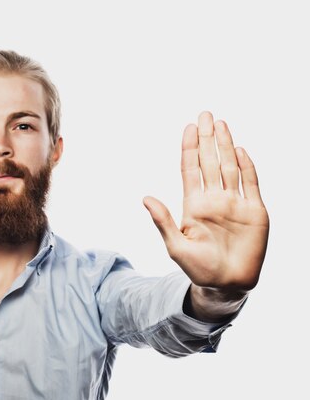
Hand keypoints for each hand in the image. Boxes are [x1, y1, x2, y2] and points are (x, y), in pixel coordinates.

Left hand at [143, 112, 268, 293]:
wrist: (225, 285)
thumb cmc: (198, 268)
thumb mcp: (175, 245)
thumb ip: (163, 221)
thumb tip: (145, 198)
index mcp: (194, 205)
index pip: (191, 170)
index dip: (190, 149)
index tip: (188, 128)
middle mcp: (214, 199)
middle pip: (210, 162)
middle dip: (207, 138)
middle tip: (205, 114)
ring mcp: (235, 204)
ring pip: (229, 167)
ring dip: (225, 146)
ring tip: (220, 124)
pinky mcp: (254, 212)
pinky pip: (251, 184)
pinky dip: (246, 167)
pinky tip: (239, 150)